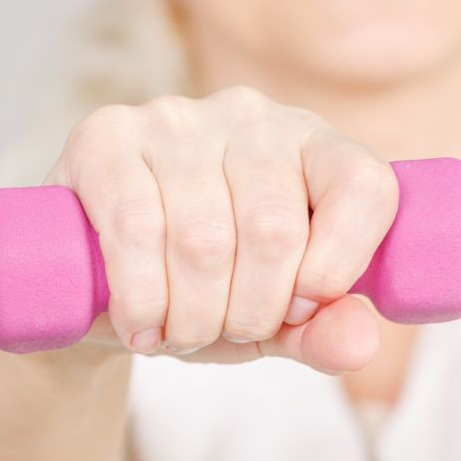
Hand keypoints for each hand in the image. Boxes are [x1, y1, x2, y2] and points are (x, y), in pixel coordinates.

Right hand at [44, 86, 394, 372]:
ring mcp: (175, 119)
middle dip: (248, 314)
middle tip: (217, 334)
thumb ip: (322, 333)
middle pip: (274, 229)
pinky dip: (141, 298)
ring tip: (175, 334)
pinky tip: (139, 325)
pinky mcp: (105, 136)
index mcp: (313, 147)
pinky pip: (134, 225)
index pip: (364, 187)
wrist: (95, 289)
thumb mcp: (272, 326)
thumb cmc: (201, 293)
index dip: (339, 268)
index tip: (297, 313)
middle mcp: (250, 116)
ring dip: (190, 317)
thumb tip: (358, 344)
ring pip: (202, 237)